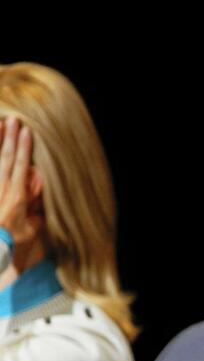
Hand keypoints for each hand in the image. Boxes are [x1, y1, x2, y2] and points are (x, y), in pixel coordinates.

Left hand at [0, 116, 35, 234]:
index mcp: (16, 196)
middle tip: (14, 120)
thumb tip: (44, 207)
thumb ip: (37, 217)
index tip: (27, 132)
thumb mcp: (30, 231)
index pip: (21, 166)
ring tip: (0, 124)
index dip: (25, 149)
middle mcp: (1, 188)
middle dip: (11, 138)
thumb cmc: (9, 241)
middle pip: (6, 158)